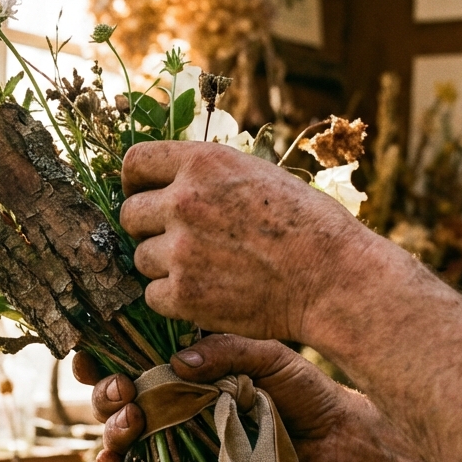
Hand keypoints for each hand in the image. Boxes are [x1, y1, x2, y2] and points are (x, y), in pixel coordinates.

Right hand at [72, 334, 346, 461]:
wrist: (335, 444)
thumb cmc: (306, 391)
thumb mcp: (271, 356)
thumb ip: (227, 350)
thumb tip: (178, 360)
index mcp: (188, 360)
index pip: (131, 351)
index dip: (103, 350)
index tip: (94, 351)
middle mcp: (174, 395)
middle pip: (115, 391)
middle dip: (105, 390)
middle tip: (124, 392)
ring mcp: (176, 433)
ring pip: (119, 428)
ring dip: (111, 425)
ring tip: (133, 422)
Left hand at [119, 141, 363, 341]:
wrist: (332, 276)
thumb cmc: (305, 224)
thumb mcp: (255, 173)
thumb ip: (206, 175)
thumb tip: (167, 180)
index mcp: (202, 162)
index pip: (135, 162)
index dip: (134, 182)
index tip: (142, 195)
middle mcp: (185, 200)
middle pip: (130, 214)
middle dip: (149, 229)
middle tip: (181, 242)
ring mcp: (181, 248)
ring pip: (141, 258)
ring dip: (164, 266)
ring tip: (206, 269)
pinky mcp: (184, 293)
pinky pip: (152, 295)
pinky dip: (173, 299)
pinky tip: (206, 294)